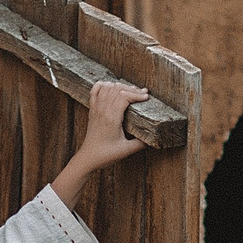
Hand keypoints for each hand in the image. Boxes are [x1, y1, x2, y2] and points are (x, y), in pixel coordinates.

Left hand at [50, 79, 149, 208]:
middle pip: (117, 88)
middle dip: (132, 89)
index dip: (137, 94)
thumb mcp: (127, 150)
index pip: (124, 96)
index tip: (147, 97)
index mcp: (111, 117)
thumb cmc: (106, 154)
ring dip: (120, 86)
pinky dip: (103, 85)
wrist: (89, 157)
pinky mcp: (92, 110)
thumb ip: (141, 143)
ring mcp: (96, 108)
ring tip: (131, 90)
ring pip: (107, 87)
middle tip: (143, 93)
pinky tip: (110, 86)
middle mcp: (103, 110)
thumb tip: (154, 137)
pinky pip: (95, 91)